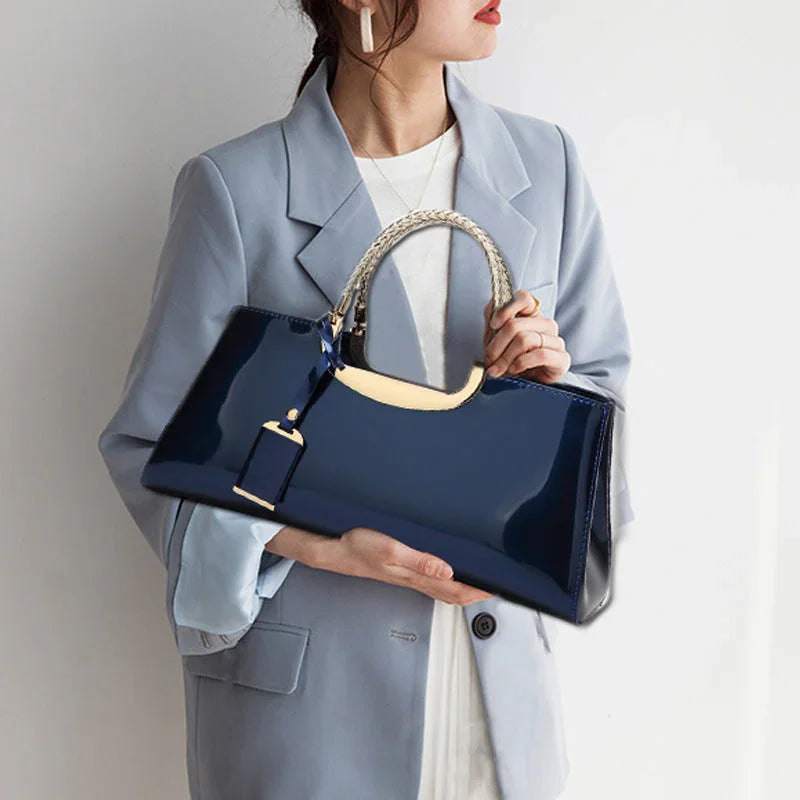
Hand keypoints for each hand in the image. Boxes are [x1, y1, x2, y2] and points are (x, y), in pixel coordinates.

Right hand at [266, 525, 494, 605]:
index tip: (500, 588)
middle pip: (455, 594)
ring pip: (445, 589)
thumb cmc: (357, 548)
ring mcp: (408, 576)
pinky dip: (449, 582)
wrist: (334, 551)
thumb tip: (448, 571)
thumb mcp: (390, 550)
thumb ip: (420, 561)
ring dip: (466, 590)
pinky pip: (432, 581)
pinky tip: (451, 575)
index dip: (480, 591)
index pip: (456, 591)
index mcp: (416, 576)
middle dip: (478, 593)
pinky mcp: (401, 570)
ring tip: (482, 584)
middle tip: (500, 588)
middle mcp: (415, 579)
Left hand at [483, 289, 569, 383]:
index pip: (524, 298)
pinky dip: (522, 363)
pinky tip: (514, 370)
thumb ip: (493, 320)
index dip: (506, 309)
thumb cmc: (511, 360)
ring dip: (506, 357)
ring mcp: (556, 341)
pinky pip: (540, 354)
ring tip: (498, 370)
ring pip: (526, 340)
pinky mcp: (562, 359)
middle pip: (516, 325)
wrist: (527, 386)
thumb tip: (492, 307)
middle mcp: (546, 325)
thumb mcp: (496, 339)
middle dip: (497, 345)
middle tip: (489, 360)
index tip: (493, 324)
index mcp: (531, 315)